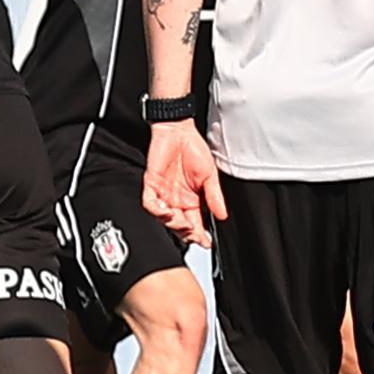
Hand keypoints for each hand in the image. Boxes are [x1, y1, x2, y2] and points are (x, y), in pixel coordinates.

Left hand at [142, 119, 225, 248]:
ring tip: (182, 223)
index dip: (199, 235)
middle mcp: (176, 200)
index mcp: (192, 199)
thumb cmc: (194, 149)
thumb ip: (214, 196)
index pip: (195, 223)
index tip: (205, 242)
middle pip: (179, 225)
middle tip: (194, 235)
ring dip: (173, 224)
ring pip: (163, 219)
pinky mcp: (151, 185)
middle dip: (186, 233)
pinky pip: (150, 204)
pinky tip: (167, 211)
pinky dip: (157, 210)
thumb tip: (222, 215)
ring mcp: (163, 194)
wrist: (178, 131)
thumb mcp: (210, 175)